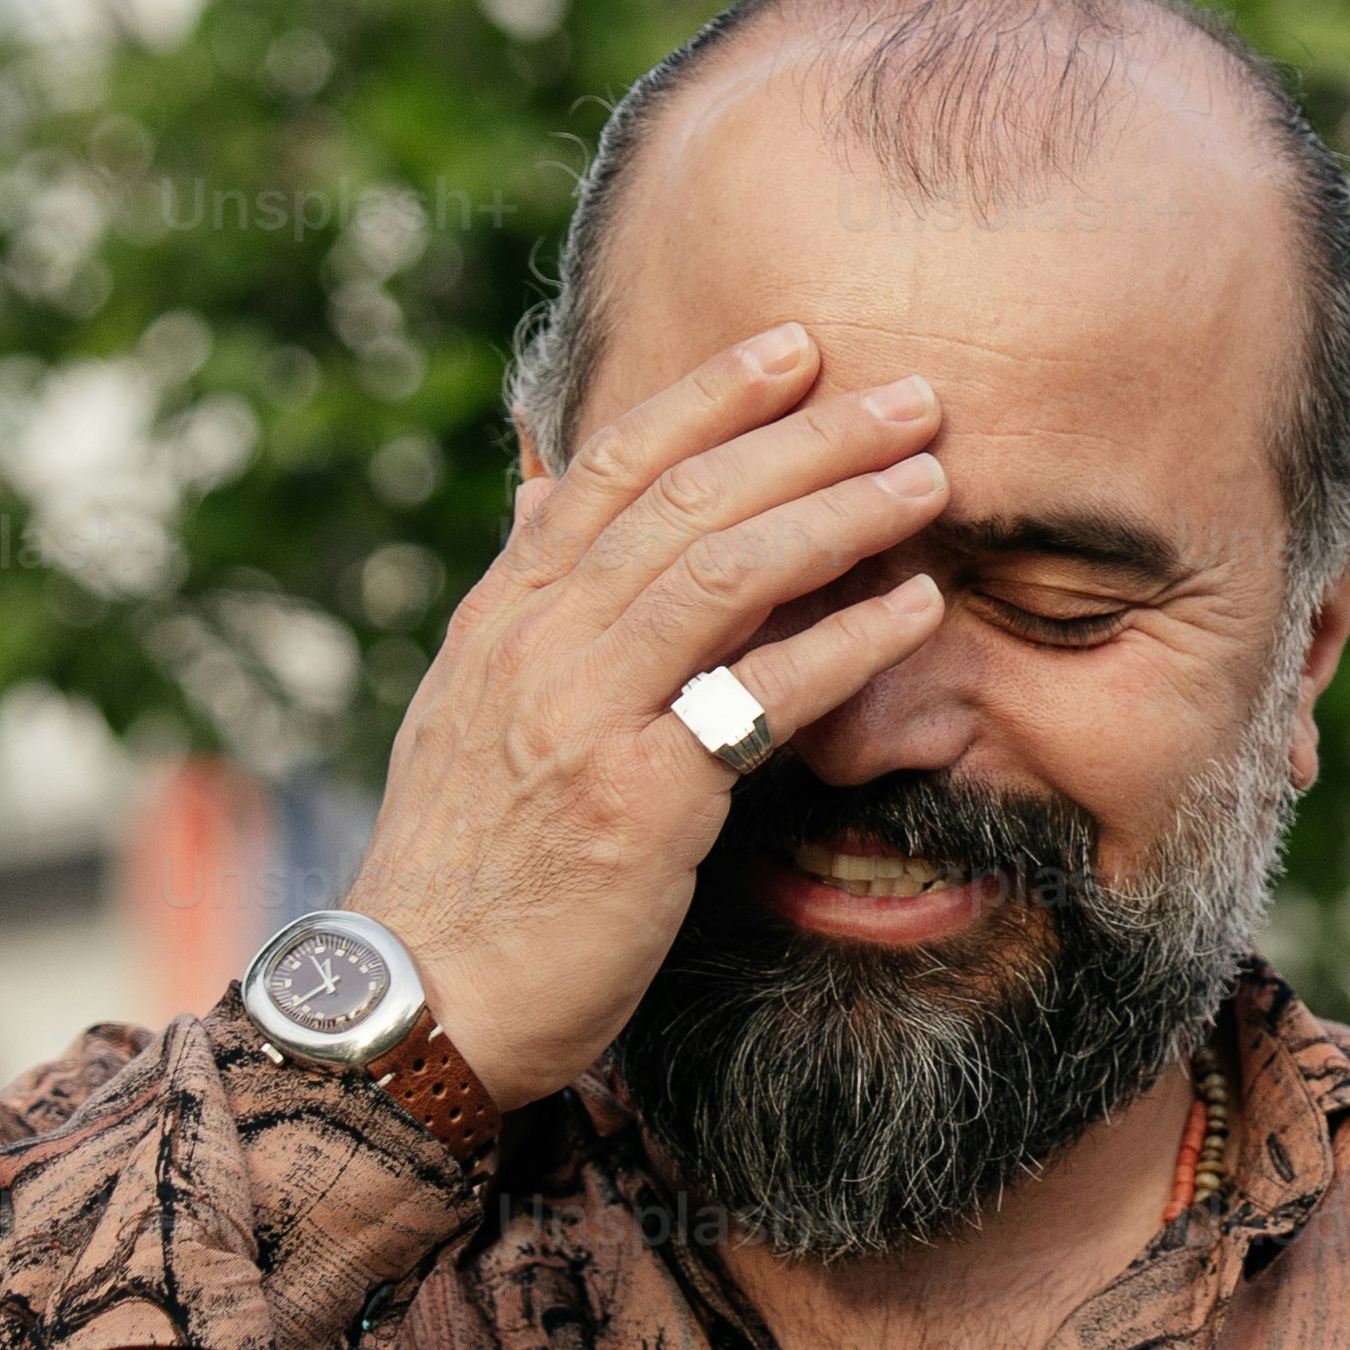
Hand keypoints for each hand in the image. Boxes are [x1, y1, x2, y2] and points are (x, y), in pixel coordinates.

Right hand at [334, 327, 955, 1101]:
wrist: (418, 1001)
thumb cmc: (467, 865)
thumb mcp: (470, 708)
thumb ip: (522, 600)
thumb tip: (535, 489)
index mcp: (504, 618)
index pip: (610, 468)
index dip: (708, 397)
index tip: (795, 348)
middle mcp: (536, 646)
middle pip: (685, 499)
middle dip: (806, 433)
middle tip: (909, 393)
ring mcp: (582, 716)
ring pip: (724, 570)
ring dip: (840, 511)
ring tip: (931, 476)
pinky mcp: (636, 800)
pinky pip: (759, 695)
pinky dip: (846, 641)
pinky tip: (917, 607)